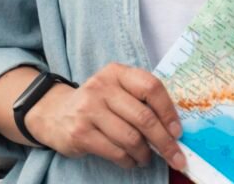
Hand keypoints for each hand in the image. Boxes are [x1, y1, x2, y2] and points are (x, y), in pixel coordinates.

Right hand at [24, 62, 187, 171]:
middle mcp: (102, 87)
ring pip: (131, 138)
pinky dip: (128, 161)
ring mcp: (89, 110)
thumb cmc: (97, 103)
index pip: (151, 87)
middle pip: (144, 117)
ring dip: (145, 154)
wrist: (55, 112)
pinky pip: (115, 152)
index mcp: (117, 72)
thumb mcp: (116, 89)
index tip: (177, 131)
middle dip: (164, 142)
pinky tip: (130, 160)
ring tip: (146, 158)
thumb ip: (140, 99)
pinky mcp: (80, 133)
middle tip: (175, 156)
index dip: (168, 111)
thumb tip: (172, 128)